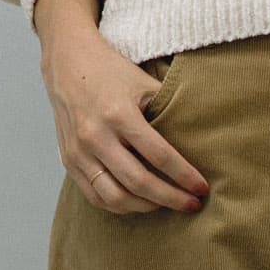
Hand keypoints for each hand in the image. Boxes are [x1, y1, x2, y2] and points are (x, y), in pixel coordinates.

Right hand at [34, 0, 208, 214]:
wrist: (66, 61)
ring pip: (115, 198)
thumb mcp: (143, 83)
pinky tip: (139, 202)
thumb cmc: (111, 71)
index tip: (202, 189)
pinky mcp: (69, 162)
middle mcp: (95, 136)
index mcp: (118, 114)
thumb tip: (198, 143)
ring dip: (146, 207)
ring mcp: (79, 152)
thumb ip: (167, 111)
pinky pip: (96, 196)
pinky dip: (120, 205)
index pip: (159, 155)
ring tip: (165, 204)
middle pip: (139, 183)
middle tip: (191, 205)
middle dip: (170, 199)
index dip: (184, 176)